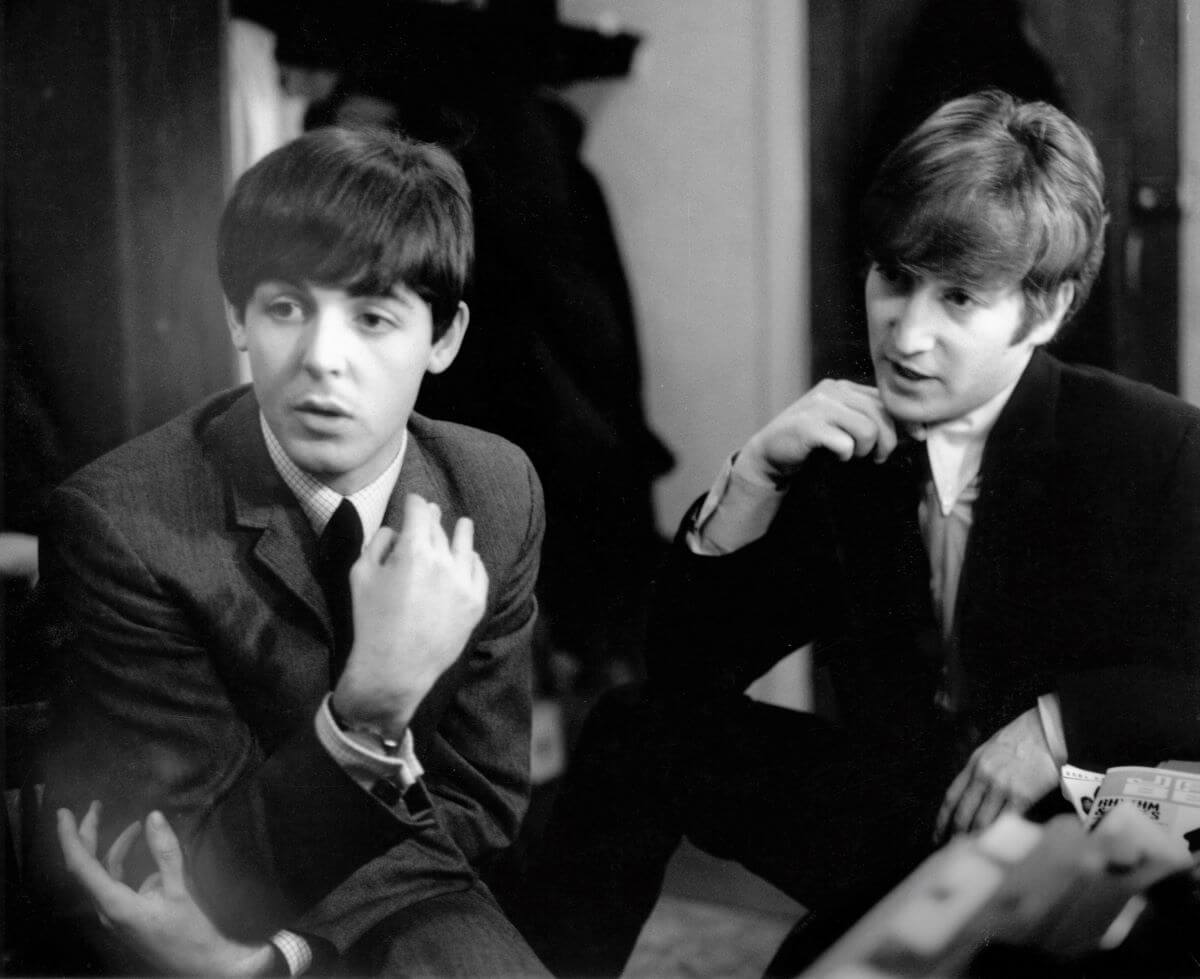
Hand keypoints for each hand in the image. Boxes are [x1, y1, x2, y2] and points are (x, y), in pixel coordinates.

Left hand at [57, 802, 273, 975]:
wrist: (203, 968)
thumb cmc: (190, 933)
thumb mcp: (180, 890)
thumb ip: (165, 852)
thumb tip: (153, 816)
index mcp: (114, 904)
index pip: (81, 865)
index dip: (71, 837)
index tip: (64, 812)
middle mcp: (107, 910)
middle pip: (87, 867)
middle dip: (89, 834)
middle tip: (96, 805)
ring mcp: (116, 915)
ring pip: (103, 875)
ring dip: (114, 847)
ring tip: (135, 825)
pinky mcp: (128, 917)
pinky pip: (118, 885)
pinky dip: (128, 864)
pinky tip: (151, 857)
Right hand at [333, 493, 487, 737]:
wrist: (395, 668)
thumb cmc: (371, 620)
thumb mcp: (361, 574)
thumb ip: (378, 543)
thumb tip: (396, 530)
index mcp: (414, 551)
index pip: (419, 512)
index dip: (415, 502)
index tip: (414, 500)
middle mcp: (444, 562)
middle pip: (440, 529)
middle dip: (433, 518)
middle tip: (432, 511)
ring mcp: (464, 583)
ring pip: (465, 547)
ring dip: (461, 532)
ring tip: (462, 524)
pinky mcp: (476, 603)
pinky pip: (478, 572)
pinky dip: (473, 562)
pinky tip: (470, 557)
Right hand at [737, 380, 898, 485]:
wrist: (771, 453)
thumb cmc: (812, 442)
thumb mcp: (842, 423)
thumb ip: (870, 419)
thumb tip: (914, 429)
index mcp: (843, 388)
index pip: (885, 399)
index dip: (905, 420)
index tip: (917, 437)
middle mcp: (832, 391)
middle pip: (881, 414)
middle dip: (888, 441)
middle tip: (877, 458)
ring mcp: (819, 406)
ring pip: (868, 429)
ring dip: (865, 450)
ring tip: (853, 455)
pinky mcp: (808, 426)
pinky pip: (845, 443)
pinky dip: (844, 455)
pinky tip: (835, 456)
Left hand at [936, 708, 1059, 840]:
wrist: (1047, 731)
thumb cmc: (1022, 738)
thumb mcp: (991, 749)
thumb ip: (980, 771)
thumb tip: (973, 796)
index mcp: (974, 764)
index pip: (951, 797)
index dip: (943, 819)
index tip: (937, 835)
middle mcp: (983, 776)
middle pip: (964, 813)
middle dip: (957, 835)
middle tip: (955, 850)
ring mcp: (1002, 786)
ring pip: (983, 821)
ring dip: (978, 839)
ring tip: (976, 852)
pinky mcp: (1023, 795)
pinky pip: (1007, 821)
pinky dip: (1001, 834)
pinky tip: (998, 844)